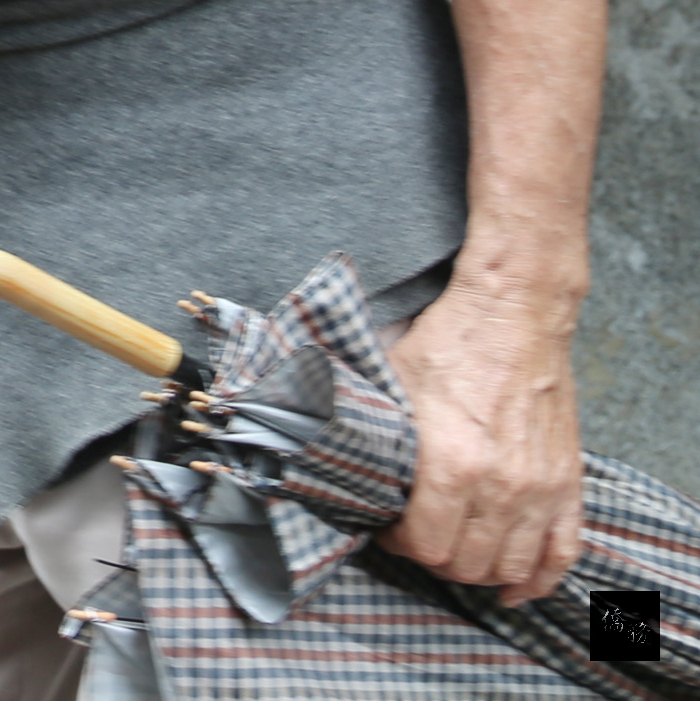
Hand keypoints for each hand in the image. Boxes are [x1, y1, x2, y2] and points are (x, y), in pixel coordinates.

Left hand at [379, 276, 584, 603]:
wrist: (515, 313)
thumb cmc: (449, 342)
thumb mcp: (390, 380)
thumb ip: (369, 428)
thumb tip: (332, 453)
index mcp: (452, 462)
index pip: (426, 544)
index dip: (400, 544)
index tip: (389, 529)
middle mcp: (502, 485)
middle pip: (468, 563)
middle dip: (436, 559)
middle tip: (419, 538)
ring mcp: (540, 488)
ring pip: (512, 567)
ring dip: (480, 571)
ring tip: (457, 553)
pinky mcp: (567, 482)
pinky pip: (562, 552)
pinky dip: (540, 578)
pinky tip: (517, 586)